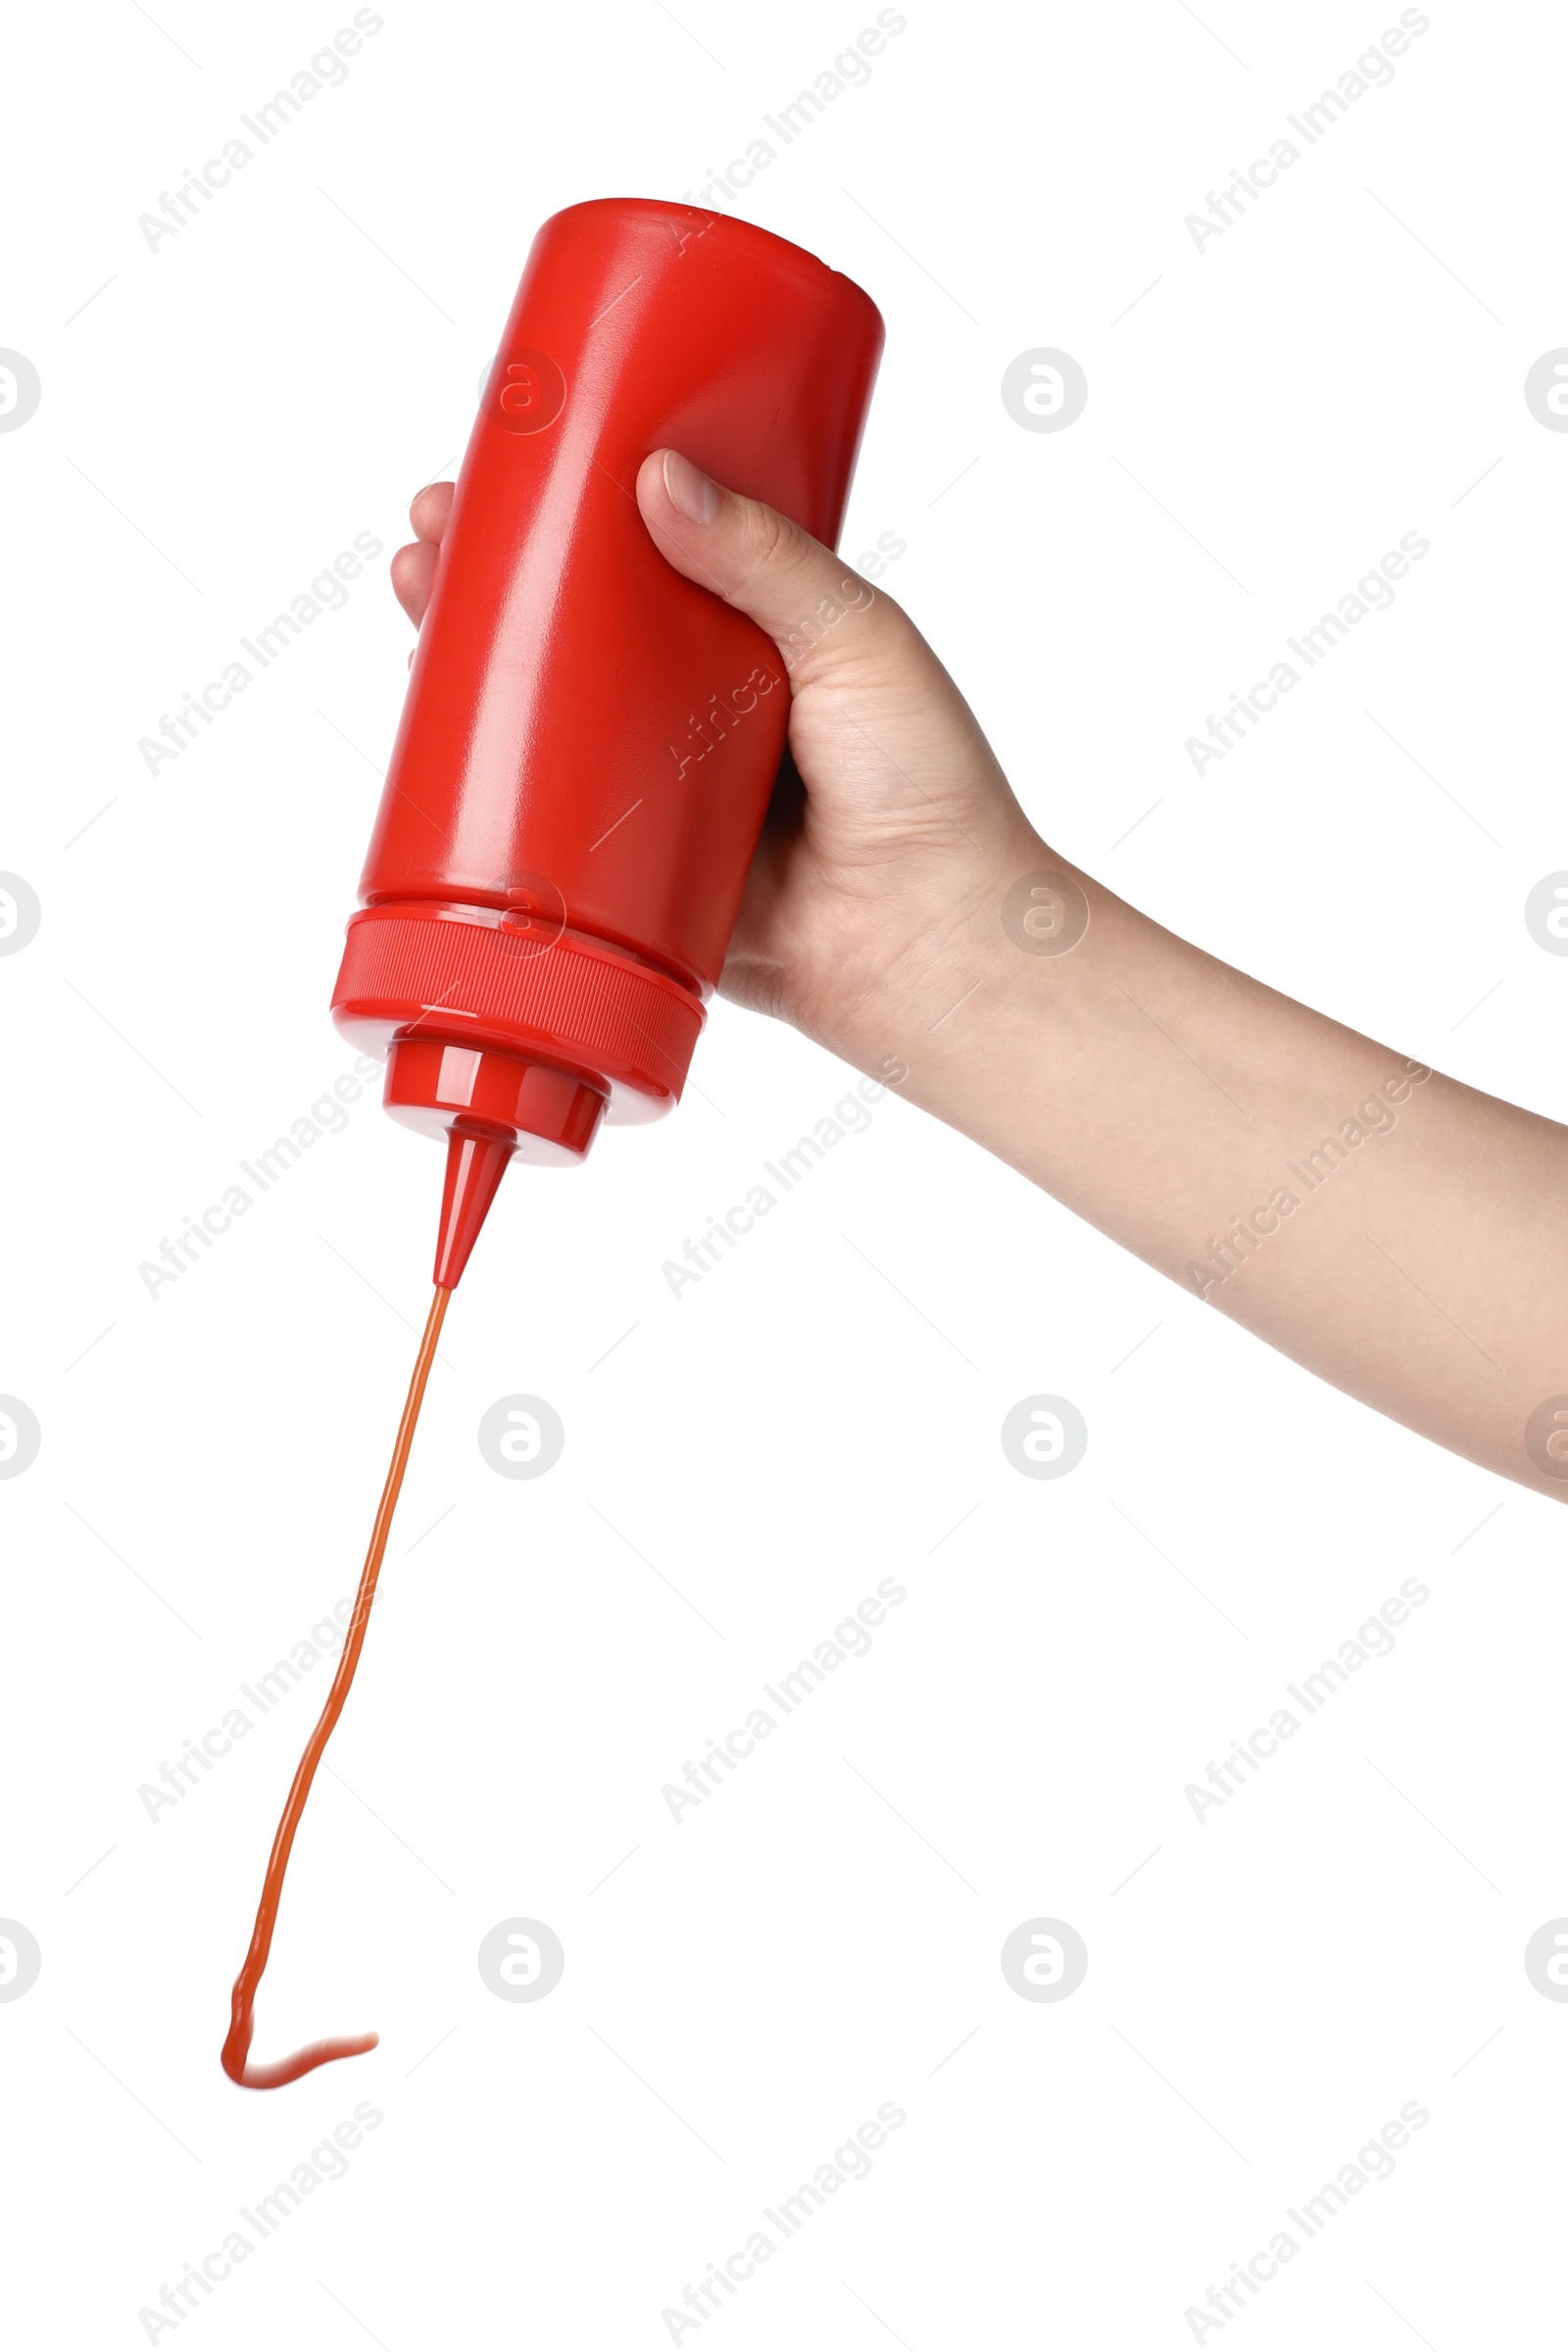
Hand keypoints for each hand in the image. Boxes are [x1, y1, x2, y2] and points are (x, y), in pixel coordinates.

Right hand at [391, 456, 1041, 1066]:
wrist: (936, 949)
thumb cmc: (931, 796)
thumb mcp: (858, 641)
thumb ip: (769, 562)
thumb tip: (658, 477)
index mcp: (764, 646)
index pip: (652, 559)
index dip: (577, 515)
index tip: (512, 465)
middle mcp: (706, 718)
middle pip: (579, 635)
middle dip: (495, 579)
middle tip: (435, 529)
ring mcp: (667, 800)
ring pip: (551, 726)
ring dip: (473, 667)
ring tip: (416, 596)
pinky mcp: (642, 881)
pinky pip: (554, 833)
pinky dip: (489, 791)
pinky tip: (432, 741)